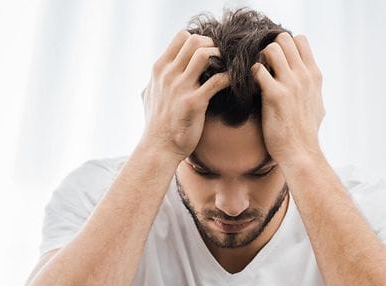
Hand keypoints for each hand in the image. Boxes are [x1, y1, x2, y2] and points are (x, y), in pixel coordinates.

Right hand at [140, 30, 229, 160]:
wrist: (159, 148)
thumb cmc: (156, 124)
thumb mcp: (149, 96)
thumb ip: (154, 82)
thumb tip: (155, 76)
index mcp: (159, 69)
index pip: (182, 37)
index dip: (200, 39)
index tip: (211, 50)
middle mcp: (168, 74)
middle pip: (195, 41)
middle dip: (213, 44)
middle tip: (224, 57)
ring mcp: (180, 87)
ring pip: (204, 54)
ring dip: (221, 57)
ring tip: (229, 68)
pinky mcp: (194, 102)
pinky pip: (217, 80)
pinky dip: (230, 77)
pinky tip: (236, 82)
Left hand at [251, 33, 324, 166]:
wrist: (301, 153)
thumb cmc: (306, 132)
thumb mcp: (318, 105)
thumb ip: (312, 88)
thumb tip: (311, 82)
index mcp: (314, 76)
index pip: (300, 39)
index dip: (285, 45)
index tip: (276, 60)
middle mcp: (304, 76)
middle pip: (284, 39)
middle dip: (270, 47)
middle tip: (263, 66)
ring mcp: (291, 84)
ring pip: (271, 48)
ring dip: (260, 58)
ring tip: (257, 75)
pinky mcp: (275, 95)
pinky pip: (257, 70)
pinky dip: (250, 75)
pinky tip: (250, 88)